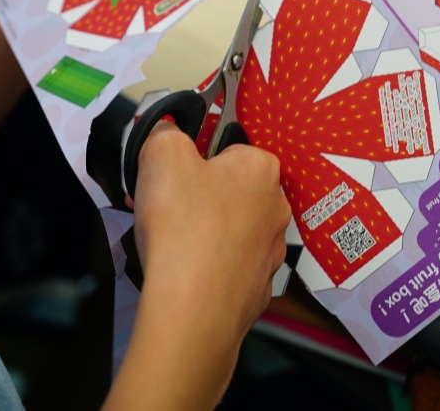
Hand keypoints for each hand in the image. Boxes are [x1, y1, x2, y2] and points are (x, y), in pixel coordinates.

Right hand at [108, 124, 289, 410]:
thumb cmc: (182, 223)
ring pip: (234, 234)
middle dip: (200, 200)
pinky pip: (232, 272)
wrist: (193, 309)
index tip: (171, 181)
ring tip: (172, 250)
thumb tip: (167, 130)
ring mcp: (273, 254)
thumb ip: (165, 132)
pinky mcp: (260, 292)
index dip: (195, 164)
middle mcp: (278, 208)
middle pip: (233, 193)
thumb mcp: (161, 154)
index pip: (230, 152)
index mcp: (262, 169)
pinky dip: (212, 273)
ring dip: (207, 236)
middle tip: (166, 214)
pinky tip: (188, 279)